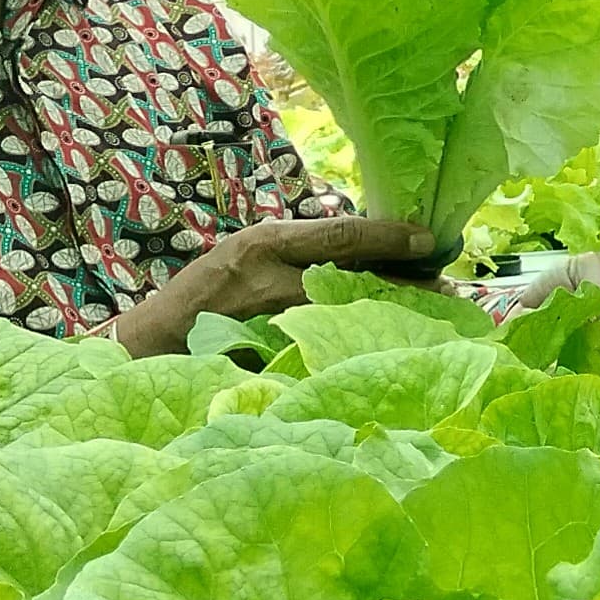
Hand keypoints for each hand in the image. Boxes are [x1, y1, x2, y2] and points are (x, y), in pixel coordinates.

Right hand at [110, 213, 436, 357]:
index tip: (431, 242)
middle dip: (406, 287)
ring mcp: (269, 327)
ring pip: (347, 321)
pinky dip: (355, 355)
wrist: (150, 345)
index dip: (391, 237)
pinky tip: (384, 358)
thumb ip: (298, 250)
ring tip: (432, 323)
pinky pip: (323, 356)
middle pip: (356, 282)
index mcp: (267, 244)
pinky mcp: (267, 364)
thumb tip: (365, 246)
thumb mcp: (248, 252)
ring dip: (390, 321)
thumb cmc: (205, 294)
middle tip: (449, 292)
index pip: (342, 236)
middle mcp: (271, 281)